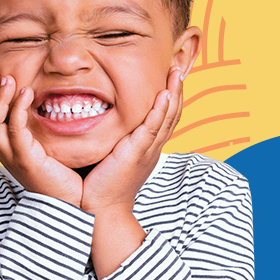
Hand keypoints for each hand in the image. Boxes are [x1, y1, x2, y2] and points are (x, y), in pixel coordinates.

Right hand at [0, 72, 82, 205]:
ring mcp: (13, 158)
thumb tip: (48, 102)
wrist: (72, 204)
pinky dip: (16, 110)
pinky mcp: (27, 161)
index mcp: (6, 150)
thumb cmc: (63, 176)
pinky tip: (27, 93)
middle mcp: (4, 153)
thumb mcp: (46, 148)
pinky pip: (14, 132)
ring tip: (8, 79)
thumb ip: (40, 129)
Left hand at [81, 65, 184, 214]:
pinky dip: (160, 111)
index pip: (165, 118)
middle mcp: (152, 148)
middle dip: (177, 91)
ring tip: (176, 73)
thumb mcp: (113, 158)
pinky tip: (164, 94)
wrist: (101, 210)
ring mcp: (146, 150)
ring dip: (173, 94)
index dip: (171, 98)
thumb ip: (115, 142)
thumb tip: (107, 126)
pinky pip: (152, 129)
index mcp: (148, 148)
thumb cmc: (103, 187)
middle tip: (178, 69)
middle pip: (172, 115)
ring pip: (167, 118)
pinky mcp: (136, 154)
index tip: (170, 79)